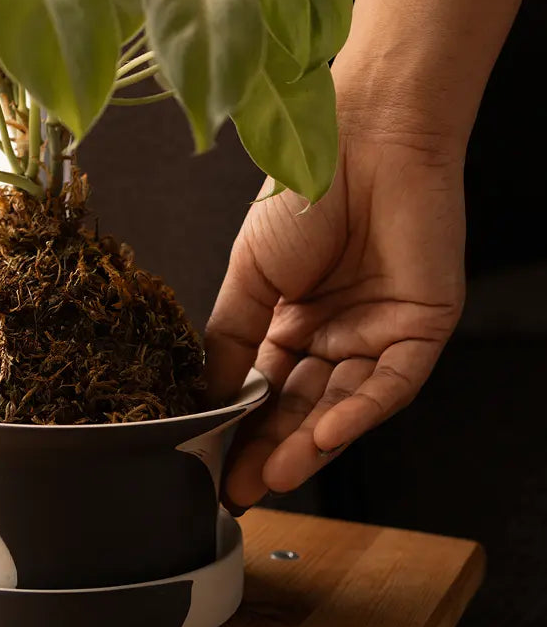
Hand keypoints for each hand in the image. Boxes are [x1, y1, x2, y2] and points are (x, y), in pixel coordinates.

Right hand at [204, 104, 465, 509]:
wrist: (360, 139)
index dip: (241, 428)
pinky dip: (358, 412)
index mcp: (292, 319)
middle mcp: (337, 333)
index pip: (265, 388)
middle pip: (303, 406)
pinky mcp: (421, 329)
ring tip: (273, 475)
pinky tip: (323, 436)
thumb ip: (231, 336)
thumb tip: (206, 397)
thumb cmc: (300, 194)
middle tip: (241, 487)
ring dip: (312, 443)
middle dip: (272, 449)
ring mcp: (379, 333)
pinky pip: (390, 383)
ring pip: (345, 404)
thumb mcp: (249, 272)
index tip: (210, 464)